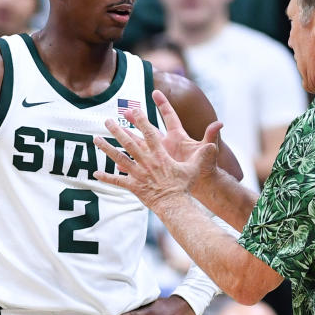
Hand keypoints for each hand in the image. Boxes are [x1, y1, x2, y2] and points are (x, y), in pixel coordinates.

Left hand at [94, 91, 219, 211]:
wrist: (175, 204)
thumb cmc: (185, 185)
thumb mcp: (196, 166)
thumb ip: (206, 148)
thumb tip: (220, 129)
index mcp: (160, 154)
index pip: (150, 133)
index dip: (141, 120)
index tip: (133, 110)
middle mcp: (147, 161)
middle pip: (129, 142)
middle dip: (117, 129)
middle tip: (107, 120)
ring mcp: (138, 173)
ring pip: (119, 157)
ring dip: (106, 148)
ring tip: (95, 139)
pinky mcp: (133, 186)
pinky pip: (117, 181)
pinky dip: (106, 177)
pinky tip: (94, 173)